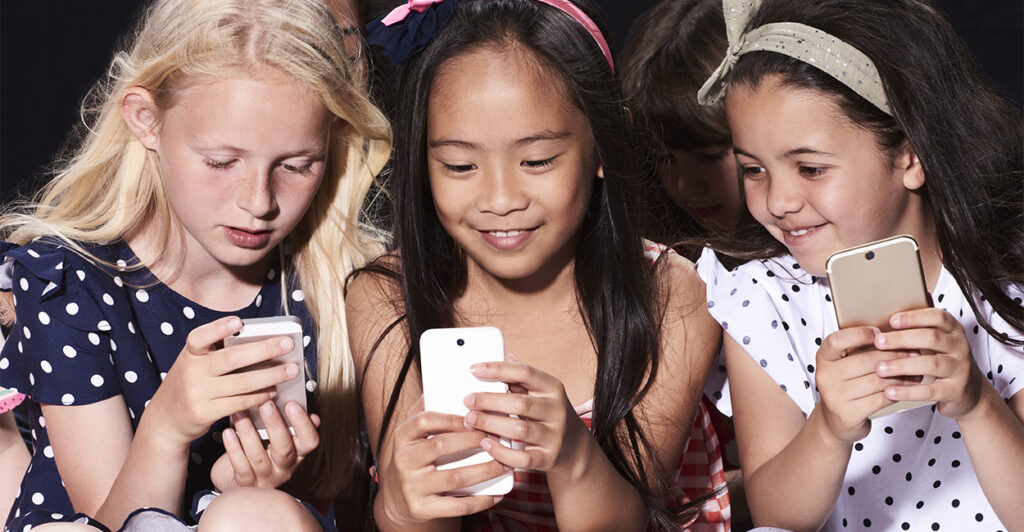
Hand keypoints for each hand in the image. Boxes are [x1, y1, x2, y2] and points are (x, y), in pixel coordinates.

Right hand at [144, 316, 300, 446]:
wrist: (166, 418)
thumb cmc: (192, 382)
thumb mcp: (195, 363)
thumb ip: (218, 352)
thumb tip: (263, 341)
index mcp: (190, 354)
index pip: (199, 337)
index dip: (218, 328)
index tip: (239, 322)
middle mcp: (191, 372)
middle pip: (231, 358)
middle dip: (264, 349)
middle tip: (288, 344)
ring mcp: (197, 394)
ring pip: (241, 383)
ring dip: (271, 376)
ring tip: (292, 370)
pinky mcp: (205, 413)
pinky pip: (239, 403)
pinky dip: (260, 396)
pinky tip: (274, 391)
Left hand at [210, 400, 320, 490]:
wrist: (238, 477)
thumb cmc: (260, 448)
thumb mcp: (276, 435)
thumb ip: (285, 419)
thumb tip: (292, 396)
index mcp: (298, 452)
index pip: (310, 441)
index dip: (303, 424)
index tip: (292, 404)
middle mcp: (285, 467)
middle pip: (284, 449)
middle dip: (274, 424)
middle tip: (265, 403)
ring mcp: (266, 477)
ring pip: (259, 457)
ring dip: (248, 432)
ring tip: (239, 413)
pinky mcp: (246, 483)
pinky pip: (240, 466)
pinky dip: (234, 449)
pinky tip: (228, 432)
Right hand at [376, 397, 505, 525]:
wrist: (396, 501)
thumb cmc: (413, 459)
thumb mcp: (411, 434)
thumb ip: (425, 409)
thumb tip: (446, 380)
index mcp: (402, 437)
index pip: (424, 420)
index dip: (451, 417)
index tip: (476, 415)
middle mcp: (404, 461)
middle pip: (442, 446)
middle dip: (474, 441)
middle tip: (499, 437)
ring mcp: (412, 486)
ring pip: (454, 477)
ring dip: (485, 470)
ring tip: (506, 464)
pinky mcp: (421, 508)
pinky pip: (456, 505)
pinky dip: (480, 501)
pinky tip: (497, 494)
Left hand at [463, 354, 591, 477]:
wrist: (575, 448)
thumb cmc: (550, 415)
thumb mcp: (542, 393)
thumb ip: (522, 379)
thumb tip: (505, 356)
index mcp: (553, 388)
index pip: (525, 372)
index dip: (498, 368)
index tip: (474, 369)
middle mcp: (557, 410)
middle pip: (520, 403)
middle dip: (489, 401)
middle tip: (468, 400)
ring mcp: (554, 436)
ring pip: (520, 430)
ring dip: (491, 424)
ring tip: (471, 420)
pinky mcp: (549, 458)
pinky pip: (522, 458)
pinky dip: (501, 452)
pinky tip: (486, 443)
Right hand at [814, 327, 910, 442]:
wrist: (836, 421)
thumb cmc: (846, 387)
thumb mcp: (844, 366)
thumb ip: (859, 352)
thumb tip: (893, 336)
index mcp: (823, 359)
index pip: (837, 340)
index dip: (859, 334)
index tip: (880, 332)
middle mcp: (825, 376)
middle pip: (865, 361)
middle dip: (894, 356)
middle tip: (914, 353)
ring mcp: (835, 396)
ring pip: (876, 381)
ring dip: (901, 376)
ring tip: (916, 371)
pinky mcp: (848, 413)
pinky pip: (880, 398)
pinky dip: (897, 392)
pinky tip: (908, 388)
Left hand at [873, 308, 983, 419]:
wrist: (971, 391)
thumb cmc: (943, 360)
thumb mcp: (937, 342)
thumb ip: (917, 331)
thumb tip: (881, 324)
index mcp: (953, 331)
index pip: (938, 317)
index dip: (914, 317)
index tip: (892, 320)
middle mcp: (960, 347)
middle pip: (932, 338)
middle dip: (902, 339)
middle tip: (878, 342)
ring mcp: (960, 369)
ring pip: (931, 363)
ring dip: (902, 365)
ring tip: (880, 368)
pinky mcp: (955, 391)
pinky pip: (931, 391)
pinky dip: (908, 391)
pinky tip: (890, 391)